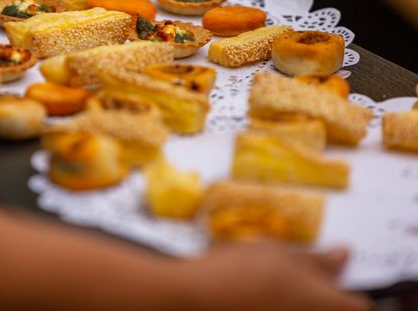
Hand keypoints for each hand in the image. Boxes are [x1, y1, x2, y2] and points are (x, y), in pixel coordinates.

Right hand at [175, 243, 370, 310]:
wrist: (201, 295)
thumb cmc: (247, 270)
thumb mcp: (284, 254)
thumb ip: (319, 259)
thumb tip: (345, 255)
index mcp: (326, 305)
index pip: (357, 305)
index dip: (348, 288)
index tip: (330, 272)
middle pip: (331, 308)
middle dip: (321, 291)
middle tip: (300, 270)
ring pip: (305, 308)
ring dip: (298, 297)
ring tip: (277, 279)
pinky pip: (281, 309)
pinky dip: (278, 303)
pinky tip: (260, 292)